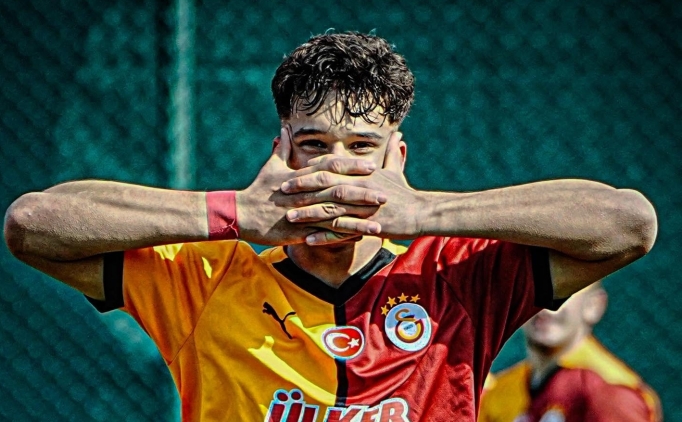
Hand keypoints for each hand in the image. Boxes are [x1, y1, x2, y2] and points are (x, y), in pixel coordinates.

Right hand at [236, 127, 387, 244]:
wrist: (240, 214)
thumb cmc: (257, 189)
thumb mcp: (270, 167)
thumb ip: (282, 149)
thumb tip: (285, 129)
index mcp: (300, 175)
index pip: (331, 167)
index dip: (353, 166)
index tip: (372, 166)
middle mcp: (304, 193)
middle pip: (338, 190)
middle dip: (363, 193)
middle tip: (386, 194)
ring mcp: (302, 213)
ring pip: (335, 215)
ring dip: (358, 220)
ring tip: (379, 223)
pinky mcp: (298, 231)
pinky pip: (324, 235)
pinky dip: (342, 237)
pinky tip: (359, 240)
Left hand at [281, 132, 426, 244]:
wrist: (421, 212)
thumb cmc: (405, 192)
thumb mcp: (396, 170)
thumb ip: (391, 153)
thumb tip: (398, 135)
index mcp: (362, 174)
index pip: (330, 169)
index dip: (310, 171)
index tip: (292, 173)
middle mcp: (359, 187)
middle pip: (325, 186)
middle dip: (301, 188)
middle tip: (282, 192)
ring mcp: (362, 207)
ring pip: (329, 208)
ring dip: (307, 213)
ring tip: (289, 217)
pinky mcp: (366, 225)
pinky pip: (341, 231)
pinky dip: (324, 235)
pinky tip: (308, 239)